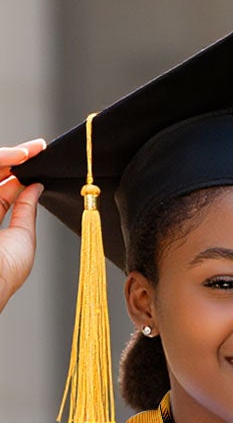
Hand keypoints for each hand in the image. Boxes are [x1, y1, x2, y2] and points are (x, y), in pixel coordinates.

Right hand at [0, 142, 45, 314]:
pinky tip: (15, 158)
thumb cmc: (4, 273)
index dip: (18, 172)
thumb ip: (26, 211)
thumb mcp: (22, 238)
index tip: (38, 158)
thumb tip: (36, 187)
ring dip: (6, 157)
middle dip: (14, 158)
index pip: (1, 189)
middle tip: (37, 148)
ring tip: (28, 152)